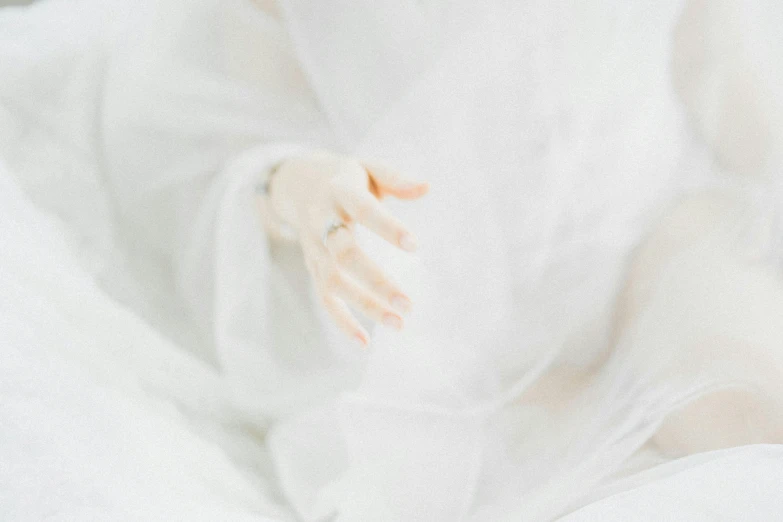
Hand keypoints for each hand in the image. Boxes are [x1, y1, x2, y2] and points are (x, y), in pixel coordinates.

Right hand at [266, 151, 428, 345]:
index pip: (363, 209)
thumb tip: (426, 188)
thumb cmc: (347, 178)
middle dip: (376, 280)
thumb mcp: (368, 167)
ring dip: (364, 305)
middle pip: (345, 253)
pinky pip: (324, 297)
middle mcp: (321, 220)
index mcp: (339, 191)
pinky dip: (342, 321)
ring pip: (334, 281)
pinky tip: (365, 342)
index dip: (386, 227)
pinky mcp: (312, 266)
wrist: (297, 185)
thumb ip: (395, 178)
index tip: (414, 246)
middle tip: (408, 303)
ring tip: (398, 324)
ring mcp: (313, 247)